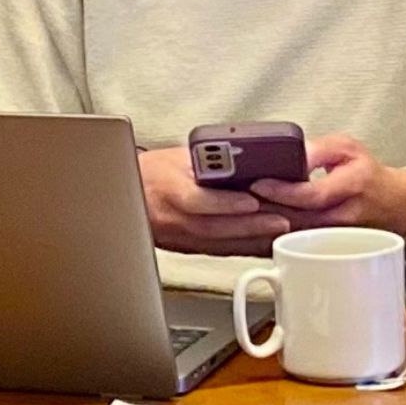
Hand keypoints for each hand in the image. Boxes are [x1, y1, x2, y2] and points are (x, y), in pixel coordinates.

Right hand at [137, 146, 290, 254]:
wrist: (124, 196)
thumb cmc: (152, 172)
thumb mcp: (178, 156)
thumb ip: (211, 158)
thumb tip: (251, 154)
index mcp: (168, 187)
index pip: (195, 199)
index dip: (224, 203)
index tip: (252, 200)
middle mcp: (172, 216)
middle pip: (213, 226)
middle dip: (250, 225)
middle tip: (281, 221)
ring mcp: (180, 236)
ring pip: (218, 242)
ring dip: (251, 238)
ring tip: (278, 231)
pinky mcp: (187, 248)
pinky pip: (219, 250)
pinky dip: (244, 247)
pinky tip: (264, 244)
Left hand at [248, 134, 405, 238]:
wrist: (393, 206)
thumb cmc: (367, 175)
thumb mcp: (347, 148)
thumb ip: (318, 149)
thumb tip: (292, 153)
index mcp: (353, 185)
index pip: (312, 195)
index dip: (283, 191)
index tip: (257, 184)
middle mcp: (344, 216)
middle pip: (297, 219)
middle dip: (263, 210)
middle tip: (235, 198)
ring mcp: (335, 238)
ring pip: (293, 237)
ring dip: (263, 227)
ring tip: (237, 213)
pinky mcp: (326, 250)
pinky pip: (294, 247)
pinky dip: (269, 241)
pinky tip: (248, 232)